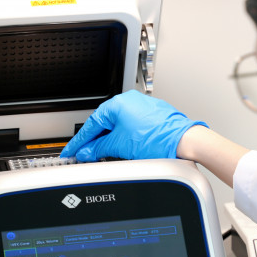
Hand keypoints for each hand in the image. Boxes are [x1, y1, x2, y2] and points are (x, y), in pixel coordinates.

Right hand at [60, 90, 207, 161]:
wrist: (184, 142)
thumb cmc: (158, 139)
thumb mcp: (119, 145)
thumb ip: (98, 149)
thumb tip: (88, 152)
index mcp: (119, 103)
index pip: (92, 124)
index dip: (80, 141)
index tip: (73, 151)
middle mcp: (131, 102)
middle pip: (105, 123)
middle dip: (94, 141)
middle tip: (85, 155)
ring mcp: (142, 109)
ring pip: (118, 125)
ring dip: (109, 140)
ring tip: (102, 154)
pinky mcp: (152, 117)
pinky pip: (130, 127)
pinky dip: (122, 138)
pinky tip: (120, 149)